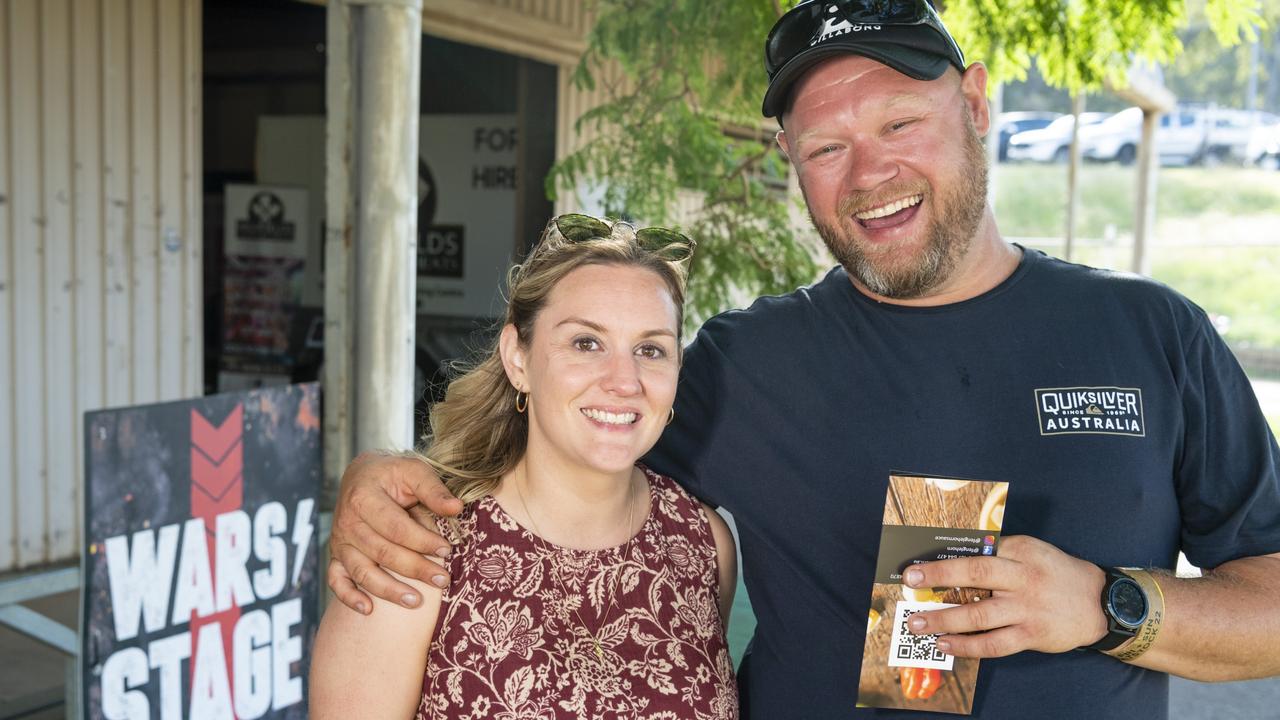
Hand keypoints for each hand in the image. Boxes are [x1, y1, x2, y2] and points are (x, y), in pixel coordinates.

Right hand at [328, 451, 463, 612]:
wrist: (362, 475)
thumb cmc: (393, 474)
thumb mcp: (414, 471)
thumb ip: (434, 490)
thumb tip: (457, 509)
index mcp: (364, 498)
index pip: (396, 527)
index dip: (422, 541)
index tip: (447, 550)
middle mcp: (347, 521)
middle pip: (382, 552)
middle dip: (415, 569)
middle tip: (443, 580)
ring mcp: (340, 541)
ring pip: (362, 572)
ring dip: (388, 590)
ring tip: (415, 601)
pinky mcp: (337, 555)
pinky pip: (336, 580)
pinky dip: (348, 597)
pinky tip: (368, 609)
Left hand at [902, 535, 1107, 656]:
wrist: (1100, 603)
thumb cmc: (1056, 574)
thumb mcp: (1031, 551)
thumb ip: (999, 554)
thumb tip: (954, 559)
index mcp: (1020, 551)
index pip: (977, 551)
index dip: (944, 558)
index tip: (918, 563)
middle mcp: (1023, 578)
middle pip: (975, 574)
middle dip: (938, 576)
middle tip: (910, 581)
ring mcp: (1026, 609)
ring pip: (978, 615)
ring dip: (944, 619)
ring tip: (918, 623)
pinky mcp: (1031, 635)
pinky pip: (993, 644)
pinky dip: (966, 646)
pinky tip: (946, 644)